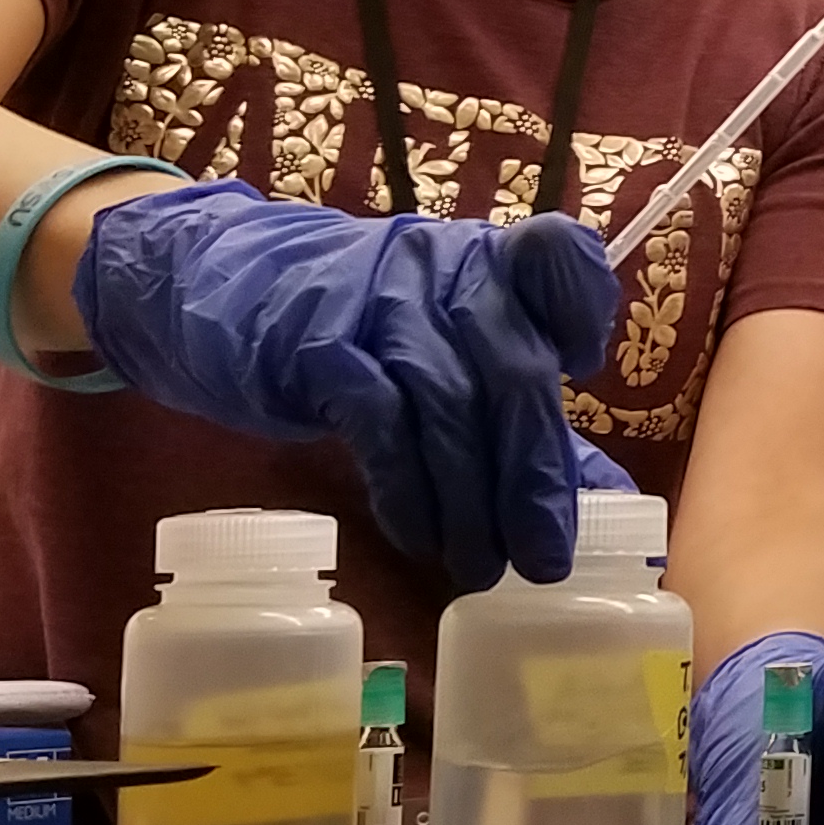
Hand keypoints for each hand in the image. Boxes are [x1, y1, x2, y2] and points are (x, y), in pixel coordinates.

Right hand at [74, 180, 618, 590]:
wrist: (222, 289)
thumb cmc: (361, 330)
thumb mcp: (448, 351)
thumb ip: (522, 412)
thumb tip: (601, 497)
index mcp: (489, 259)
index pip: (557, 256)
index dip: (580, 312)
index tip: (584, 370)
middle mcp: (443, 270)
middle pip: (512, 369)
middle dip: (536, 474)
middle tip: (547, 558)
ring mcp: (377, 303)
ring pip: (447, 405)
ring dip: (472, 502)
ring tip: (485, 568)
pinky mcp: (316, 346)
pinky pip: (378, 425)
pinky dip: (406, 490)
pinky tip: (421, 539)